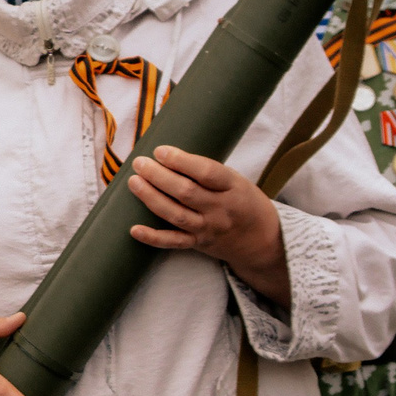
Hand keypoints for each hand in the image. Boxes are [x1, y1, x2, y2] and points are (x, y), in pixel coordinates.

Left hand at [128, 146, 289, 305]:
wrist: (262, 240)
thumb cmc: (243, 201)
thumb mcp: (236, 181)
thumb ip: (208, 172)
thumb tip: (168, 155)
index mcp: (233, 187)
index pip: (207, 173)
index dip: (181, 161)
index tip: (160, 151)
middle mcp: (221, 209)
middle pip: (186, 192)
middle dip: (159, 176)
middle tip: (139, 163)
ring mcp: (209, 228)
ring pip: (176, 215)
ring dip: (151, 198)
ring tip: (134, 182)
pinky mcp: (198, 244)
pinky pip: (173, 242)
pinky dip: (153, 237)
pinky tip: (133, 229)